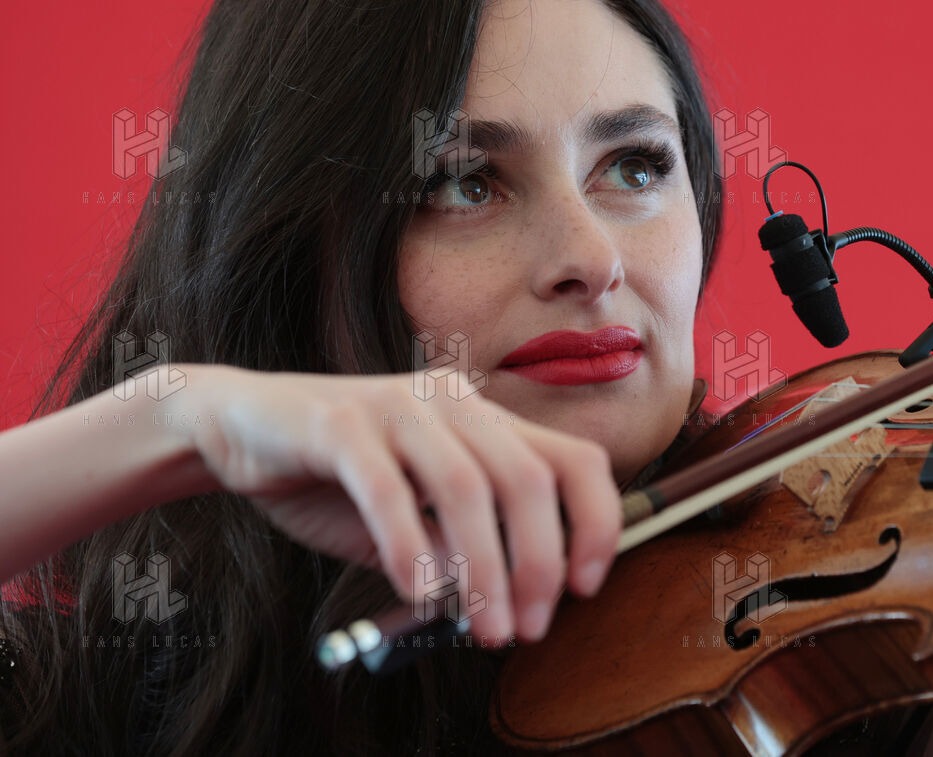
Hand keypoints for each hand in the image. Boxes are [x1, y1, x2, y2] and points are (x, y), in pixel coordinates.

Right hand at [182, 364, 621, 644]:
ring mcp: (399, 406)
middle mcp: (453, 403)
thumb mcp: (415, 516)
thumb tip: (511, 600)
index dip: (597, 522)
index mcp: (484, 419)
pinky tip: (417, 592)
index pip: (574, 459)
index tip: (586, 587)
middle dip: (540, 564)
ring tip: (483, 626)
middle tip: (527, 628)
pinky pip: (388, 489)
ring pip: (469, 486)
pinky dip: (410, 545)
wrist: (237, 428)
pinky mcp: (340, 423)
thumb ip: (460, 545)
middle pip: (529, 479)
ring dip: (485, 569)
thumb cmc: (335, 478)